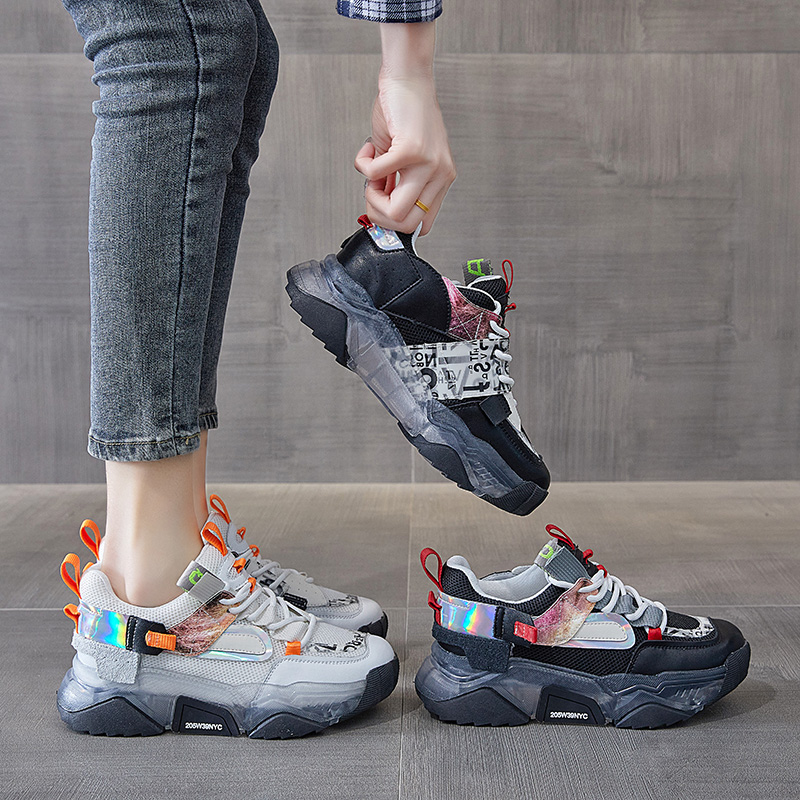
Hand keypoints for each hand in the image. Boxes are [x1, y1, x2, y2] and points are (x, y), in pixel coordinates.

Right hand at [354, 25, 455, 235]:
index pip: (422, 225)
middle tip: (371, 190)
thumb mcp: (404, 157)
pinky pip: (375, 176)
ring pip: (395, 212)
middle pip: (406, 225)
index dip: (395, 221)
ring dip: (371, 198)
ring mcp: (428, 164)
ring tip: (370, 172)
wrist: (408, 76)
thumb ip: (396, 183)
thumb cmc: (405, 112)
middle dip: (379, 214)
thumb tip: (378, 205)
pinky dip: (363, 165)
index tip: (381, 203)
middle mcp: (440, 175)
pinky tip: (368, 148)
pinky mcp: (411, 149)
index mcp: (441, 180)